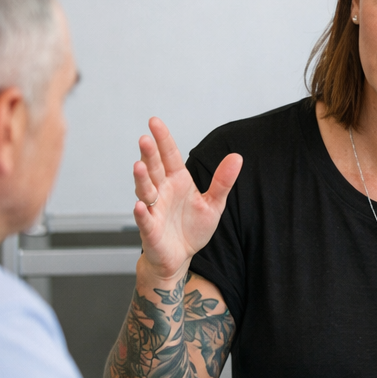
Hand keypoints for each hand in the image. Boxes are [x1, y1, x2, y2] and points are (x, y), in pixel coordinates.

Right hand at [132, 117, 242, 280]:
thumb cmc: (192, 227)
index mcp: (177, 181)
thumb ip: (223, 181)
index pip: (169, 156)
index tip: (154, 121)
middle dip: (149, 154)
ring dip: (141, 179)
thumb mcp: (214, 203)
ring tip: (139, 166)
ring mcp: (154, 209)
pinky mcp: (150, 230)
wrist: (181, 256)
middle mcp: (162, 191)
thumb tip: (237, 157)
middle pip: (154, 169)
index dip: (162, 139)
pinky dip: (142, 213)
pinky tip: (140, 205)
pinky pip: (145, 220)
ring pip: (145, 191)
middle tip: (145, 138)